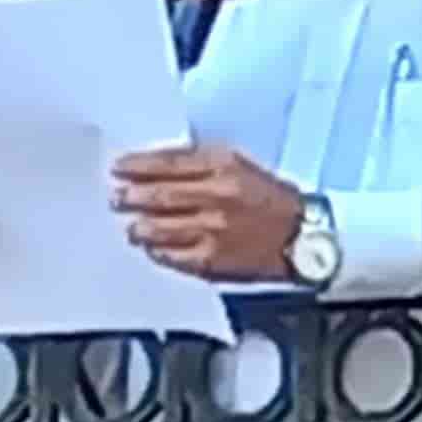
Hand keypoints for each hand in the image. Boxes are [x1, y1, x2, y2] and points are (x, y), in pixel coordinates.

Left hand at [111, 143, 311, 281]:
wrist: (303, 235)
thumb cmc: (271, 199)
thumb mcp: (240, 165)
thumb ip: (200, 163)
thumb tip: (158, 166)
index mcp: (223, 166)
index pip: (166, 163)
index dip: (136, 166)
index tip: (119, 168)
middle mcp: (216, 196)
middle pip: (157, 195)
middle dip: (130, 196)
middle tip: (117, 198)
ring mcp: (212, 229)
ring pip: (158, 228)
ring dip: (138, 226)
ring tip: (132, 226)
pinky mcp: (212, 259)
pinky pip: (172, 255)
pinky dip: (157, 250)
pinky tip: (152, 247)